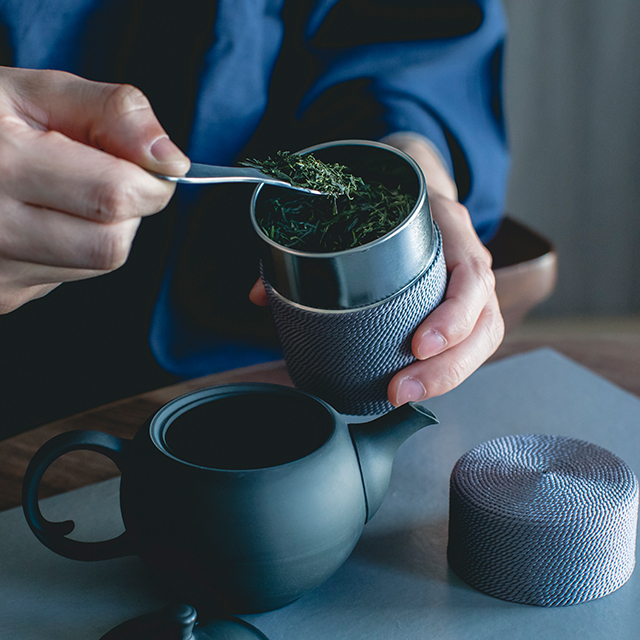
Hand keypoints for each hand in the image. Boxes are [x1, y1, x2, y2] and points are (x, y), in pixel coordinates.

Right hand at [0, 67, 189, 313]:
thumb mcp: (35, 92)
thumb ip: (112, 114)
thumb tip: (172, 160)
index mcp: (2, 164)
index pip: (116, 196)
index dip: (149, 181)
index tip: (144, 166)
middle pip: (111, 244)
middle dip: (127, 210)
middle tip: (98, 177)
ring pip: (96, 265)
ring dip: (101, 230)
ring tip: (60, 196)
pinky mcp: (0, 295)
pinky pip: (68, 278)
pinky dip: (71, 250)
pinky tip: (39, 220)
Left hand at [249, 134, 504, 406]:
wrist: (412, 171)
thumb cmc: (386, 190)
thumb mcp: (355, 198)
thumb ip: (305, 240)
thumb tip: (259, 295)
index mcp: (446, 225)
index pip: (470, 274)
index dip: (452, 316)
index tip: (417, 346)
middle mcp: (468, 255)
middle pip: (484, 320)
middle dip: (448, 366)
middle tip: (401, 390)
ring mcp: (470, 281)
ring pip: (483, 336)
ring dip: (448, 374)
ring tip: (404, 395)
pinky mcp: (463, 300)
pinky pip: (470, 340)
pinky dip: (448, 367)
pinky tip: (418, 384)